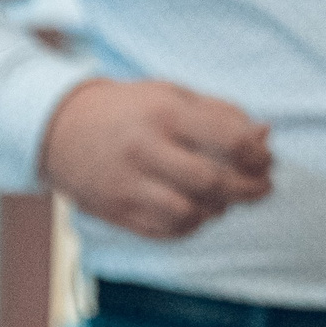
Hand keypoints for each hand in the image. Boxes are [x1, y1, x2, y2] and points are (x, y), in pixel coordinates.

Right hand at [39, 79, 271, 239]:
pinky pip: (164, 231)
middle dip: (249, 190)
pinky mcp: (115, 211)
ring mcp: (127, 185)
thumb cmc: (126, 109)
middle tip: (261, 189)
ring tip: (223, 201)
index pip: (230, 142)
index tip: (265, 161)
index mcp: (165, 114)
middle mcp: (145, 150)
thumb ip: (220, 113)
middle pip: (214, 183)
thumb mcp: (172, 95)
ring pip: (190, 213)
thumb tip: (264, 136)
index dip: (258, 157)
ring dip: (217, 211)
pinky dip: (190, 226)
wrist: (59, 129)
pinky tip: (194, 212)